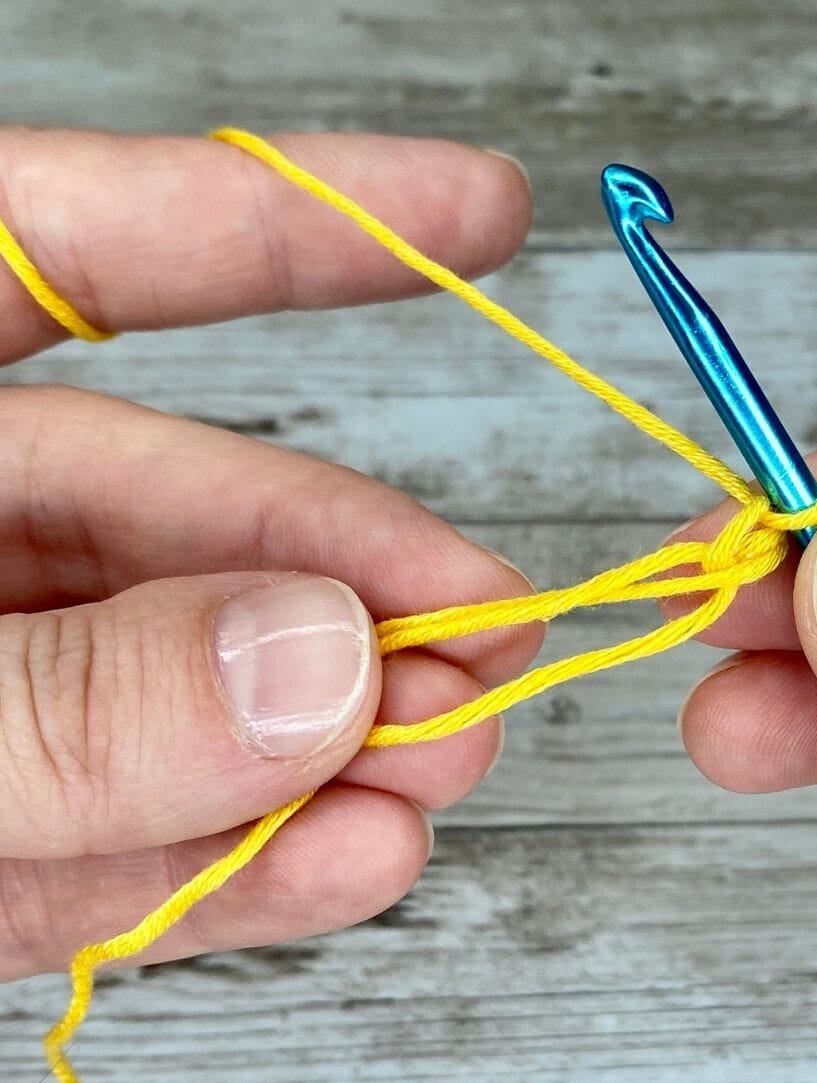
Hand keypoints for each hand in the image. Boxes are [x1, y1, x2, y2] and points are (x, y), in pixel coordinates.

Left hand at [0, 128, 537, 1009]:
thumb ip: (62, 698)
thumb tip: (323, 660)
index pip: (63, 248)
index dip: (280, 221)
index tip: (483, 212)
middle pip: (154, 519)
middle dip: (343, 586)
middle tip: (489, 653)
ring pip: (144, 703)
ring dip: (308, 750)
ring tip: (440, 781)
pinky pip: (78, 854)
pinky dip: (208, 871)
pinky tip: (341, 868)